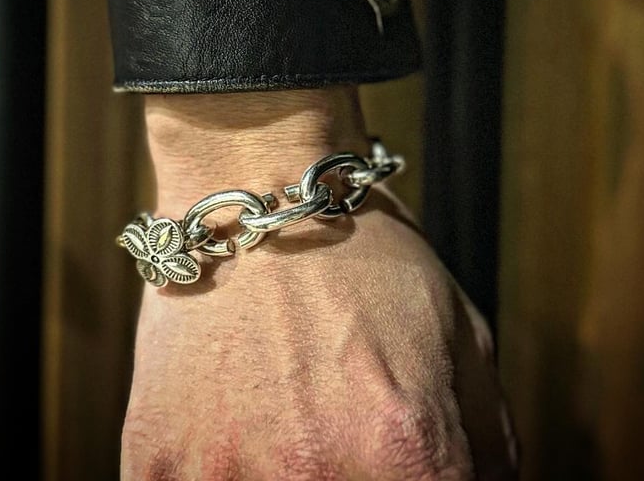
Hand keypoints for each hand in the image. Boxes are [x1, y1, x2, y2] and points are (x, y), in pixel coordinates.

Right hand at [119, 90, 517, 479]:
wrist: (255, 192)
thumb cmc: (360, 254)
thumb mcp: (463, 334)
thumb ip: (490, 447)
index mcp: (405, 448)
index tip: (403, 465)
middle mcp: (312, 475)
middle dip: (357, 477)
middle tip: (342, 430)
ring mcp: (219, 477)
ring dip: (285, 478)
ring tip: (288, 423)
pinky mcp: (153, 464)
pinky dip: (225, 474)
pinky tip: (237, 428)